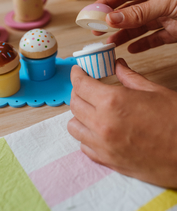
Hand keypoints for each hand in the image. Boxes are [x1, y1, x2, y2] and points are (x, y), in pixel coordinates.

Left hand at [68, 62, 176, 187]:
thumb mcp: (154, 91)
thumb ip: (130, 77)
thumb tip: (118, 66)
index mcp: (113, 102)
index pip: (81, 85)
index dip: (77, 75)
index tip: (78, 71)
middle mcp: (102, 124)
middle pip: (74, 104)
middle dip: (77, 91)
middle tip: (86, 87)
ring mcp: (104, 146)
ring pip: (74, 127)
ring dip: (79, 114)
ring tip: (91, 108)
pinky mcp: (108, 161)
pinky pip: (84, 146)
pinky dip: (86, 135)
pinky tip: (98, 129)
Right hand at [94, 0, 176, 52]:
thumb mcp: (167, 2)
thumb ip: (139, 12)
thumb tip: (112, 18)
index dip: (107, 2)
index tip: (93, 12)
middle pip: (129, 11)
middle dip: (113, 21)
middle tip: (97, 29)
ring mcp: (166, 15)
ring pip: (140, 26)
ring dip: (125, 35)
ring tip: (111, 42)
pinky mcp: (175, 31)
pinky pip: (155, 39)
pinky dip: (143, 44)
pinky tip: (131, 48)